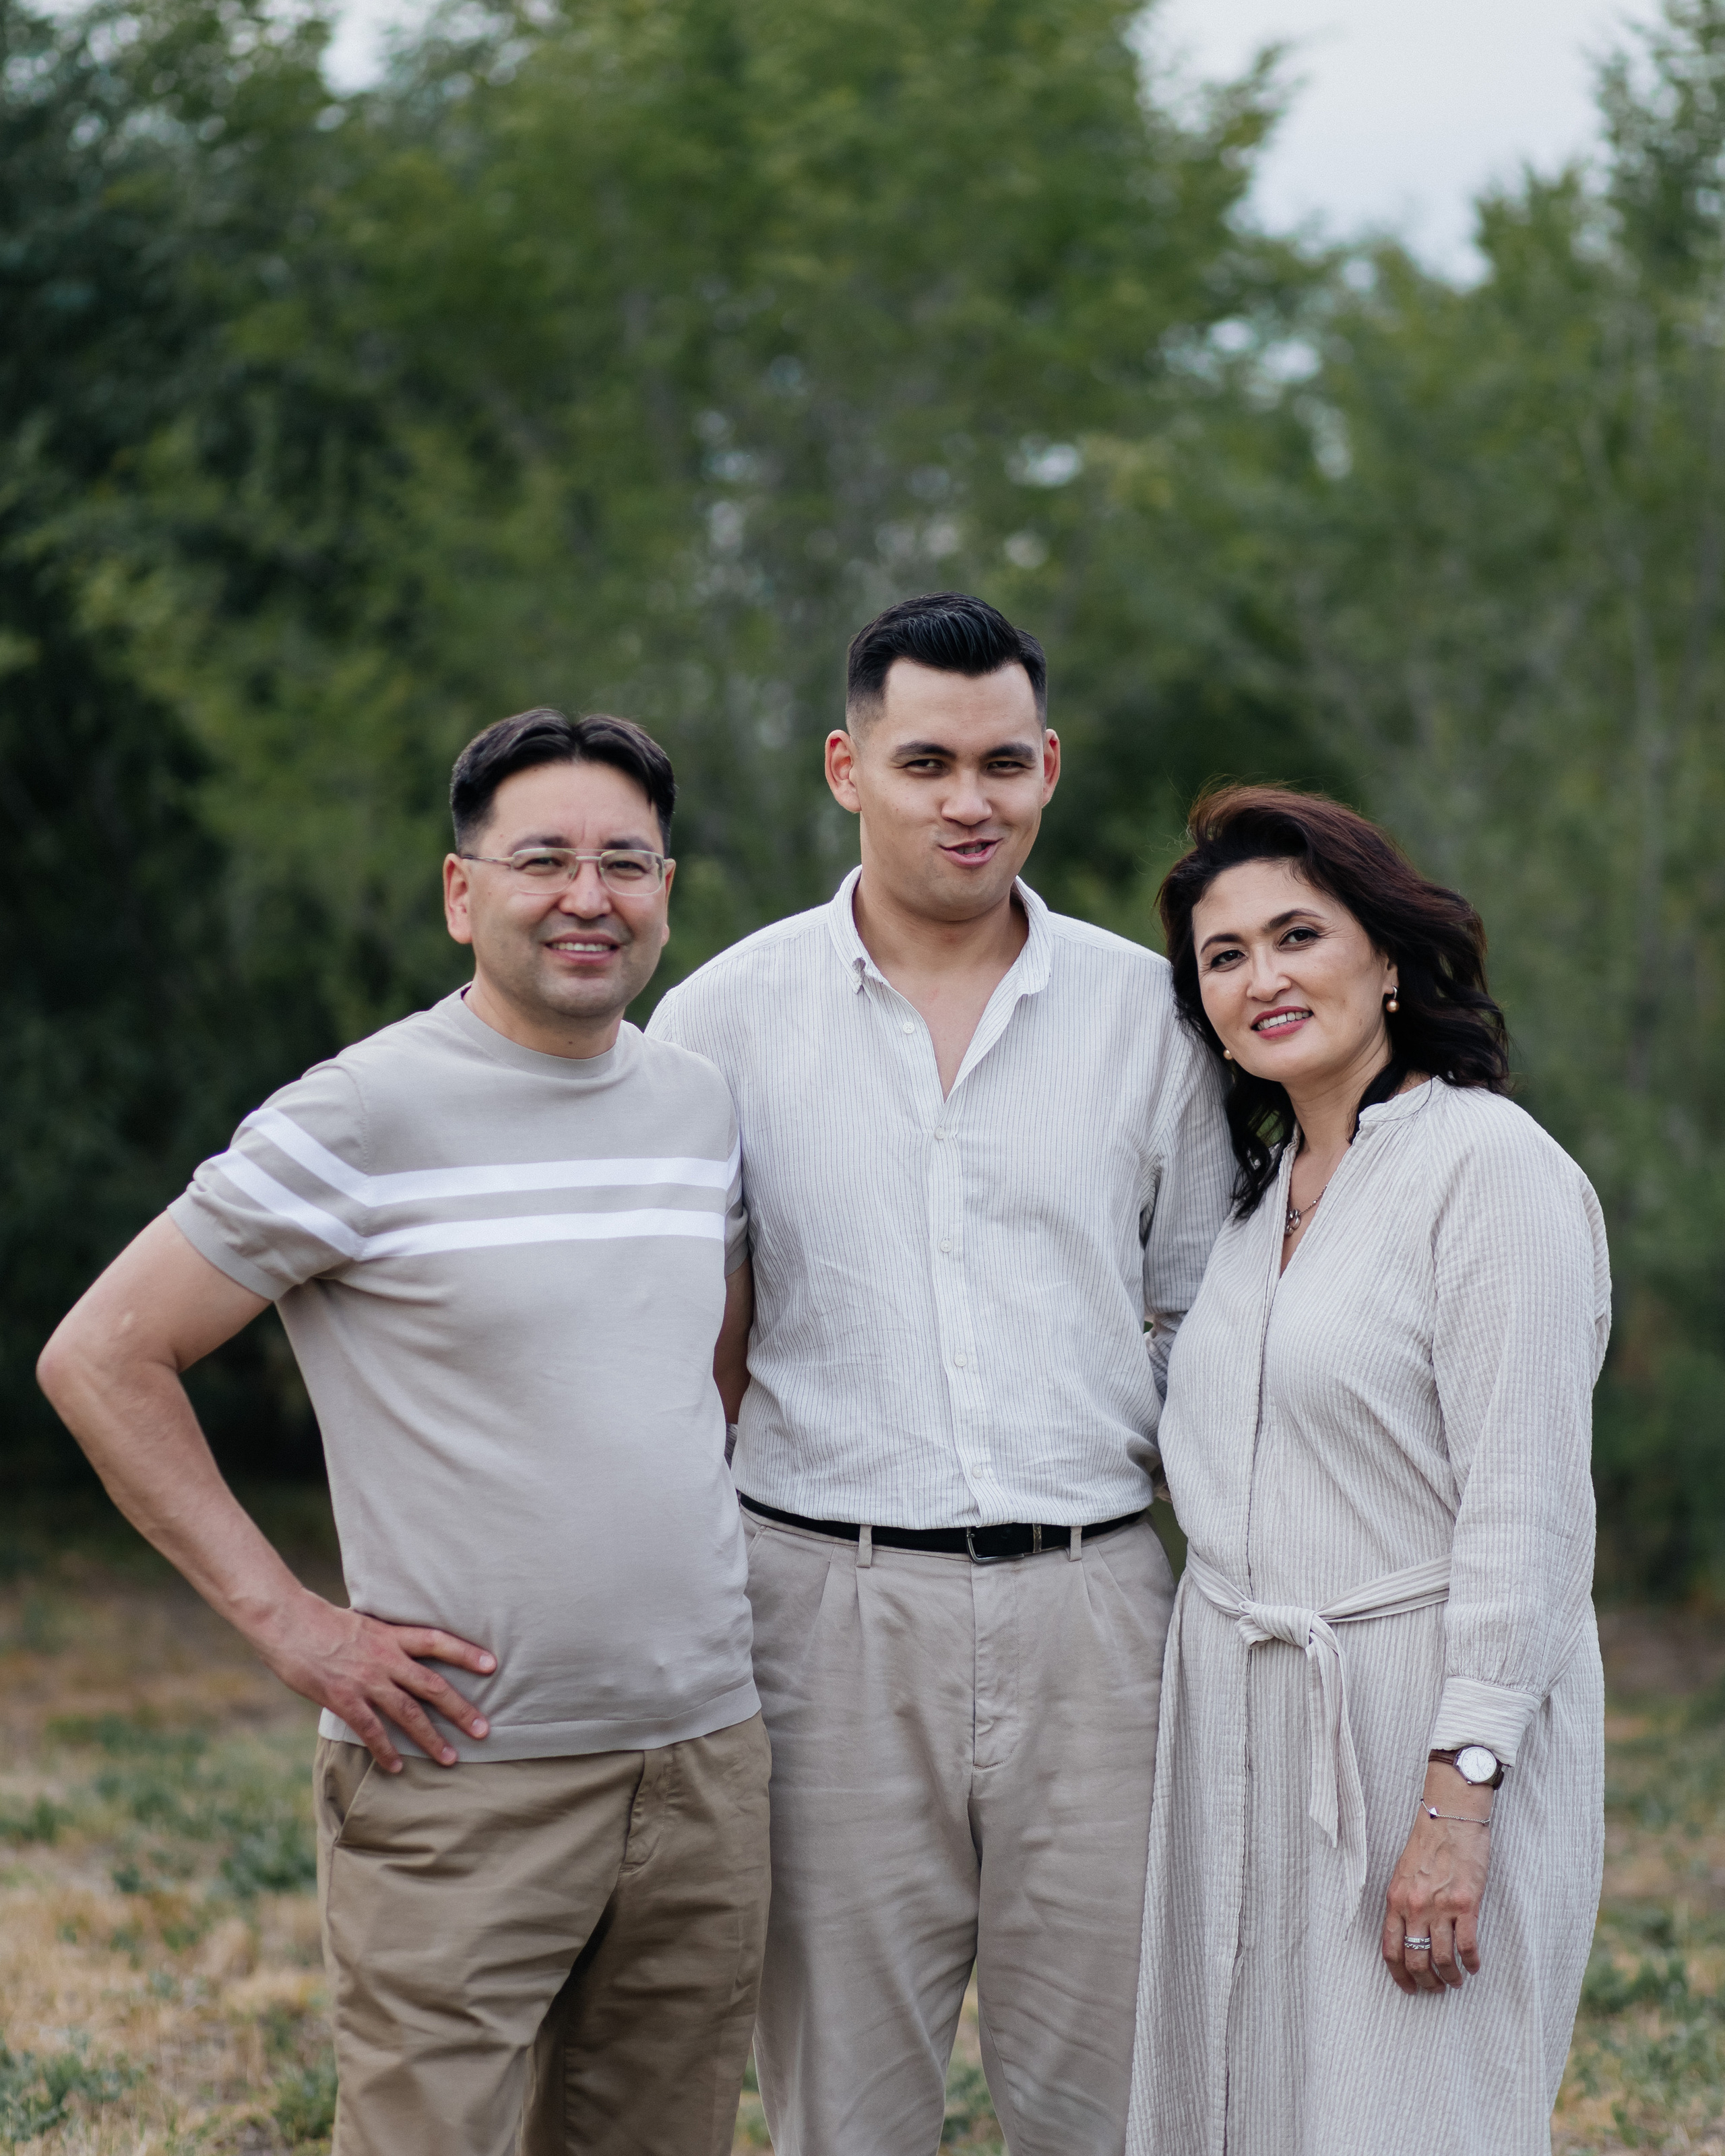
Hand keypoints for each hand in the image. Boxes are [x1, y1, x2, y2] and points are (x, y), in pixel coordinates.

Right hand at [257, 1588, 496, 1771]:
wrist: (287, 1621)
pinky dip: (385, 1750)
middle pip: (432, 1685)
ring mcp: (366, 1680)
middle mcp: (385, 1657)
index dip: (465, 1652)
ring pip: (408, 1712)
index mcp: (391, 1635)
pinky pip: (370, 1729)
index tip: (492, 1665)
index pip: (437, 1641)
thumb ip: (383, 1641)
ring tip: (450, 1758)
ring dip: (431, 1738)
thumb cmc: (321, 1621)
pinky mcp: (343, 1698)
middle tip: (484, 1730)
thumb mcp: (362, 1623)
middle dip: (460, 1709)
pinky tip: (396, 1766)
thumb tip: (398, 1654)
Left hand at [1381, 1762, 1492, 1993]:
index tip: (1409, 1988)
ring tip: (1456, 1981)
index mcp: (1395, 1899)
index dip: (1400, 1975)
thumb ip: (1403, 1903)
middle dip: (1426, 1982)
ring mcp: (1441, 1907)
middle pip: (1416, 1959)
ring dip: (1450, 1977)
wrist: (1450, 1817)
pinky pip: (1468, 1946)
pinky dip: (1472, 1962)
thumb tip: (1408, 1935)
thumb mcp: (1403, 1873)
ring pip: (1443, 1959)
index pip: (1390, 1949)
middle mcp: (1415, 1906)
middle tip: (1435, 1989)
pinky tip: (1474, 1966)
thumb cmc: (1427, 1843)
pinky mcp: (1466, 1904)